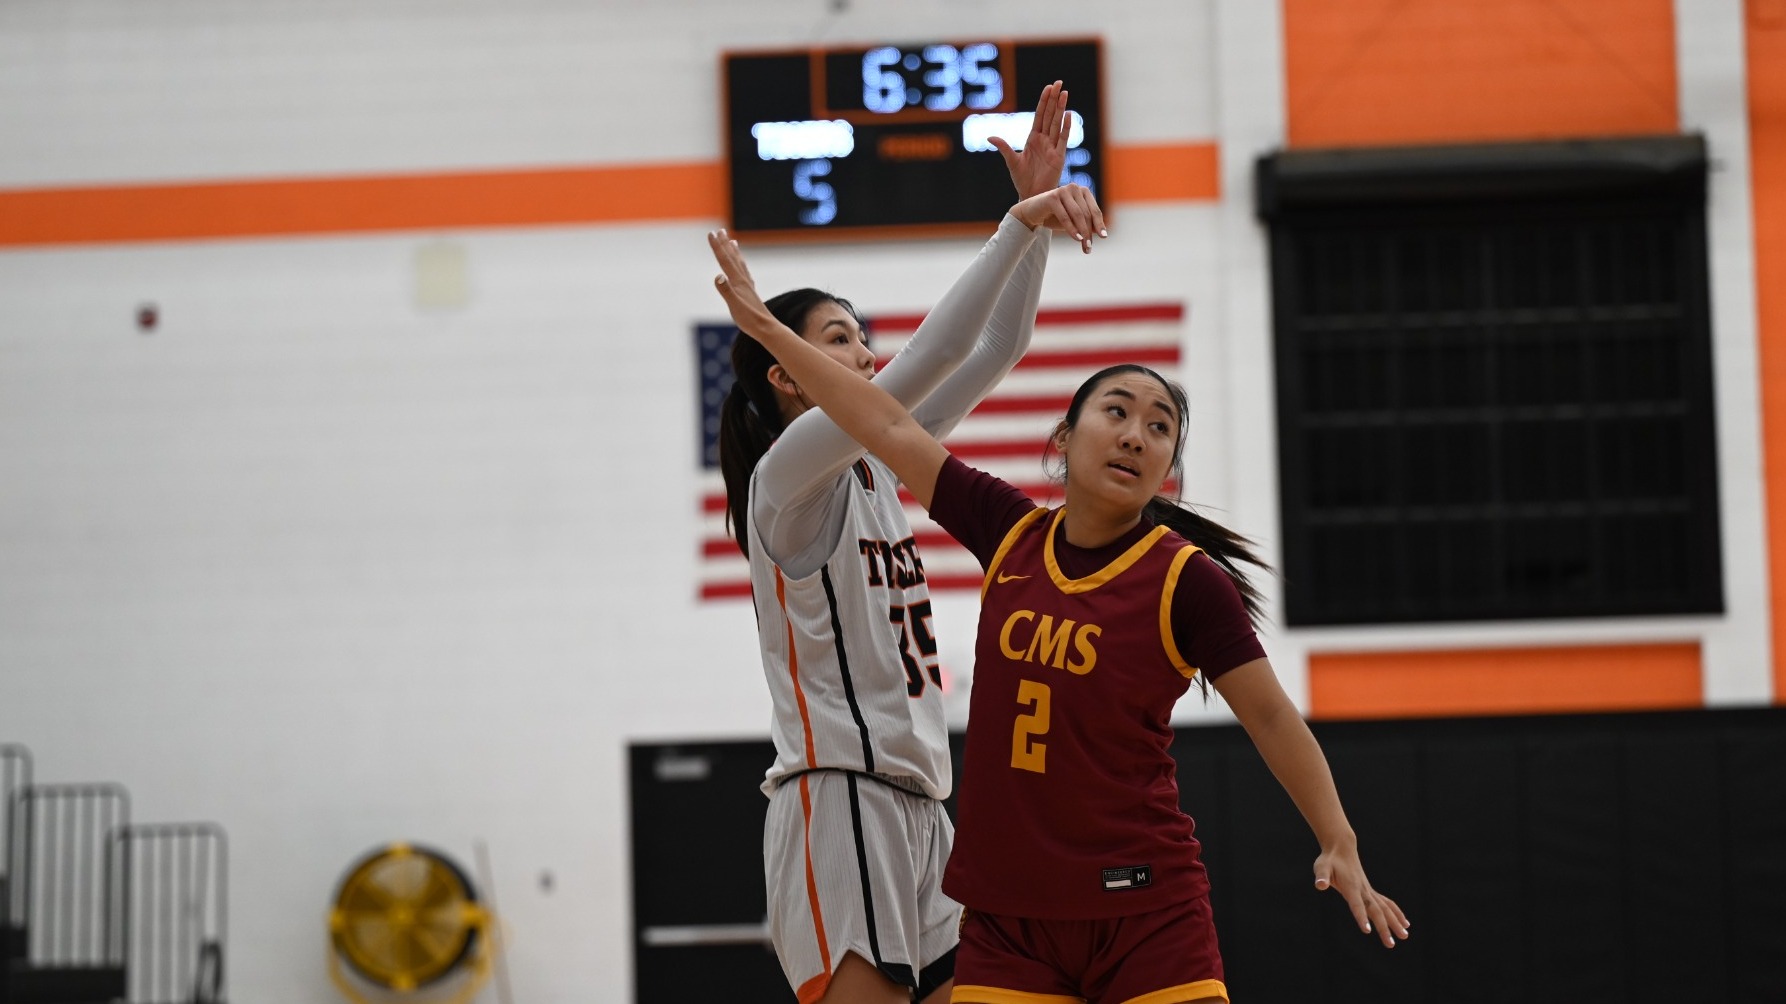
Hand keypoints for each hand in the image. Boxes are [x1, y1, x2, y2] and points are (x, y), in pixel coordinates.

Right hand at [707, 229, 784, 341]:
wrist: (766, 328)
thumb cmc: (750, 319)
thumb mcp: (734, 306)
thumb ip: (726, 291)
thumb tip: (718, 275)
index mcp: (738, 282)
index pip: (724, 261)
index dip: (717, 247)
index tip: (711, 233)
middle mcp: (743, 280)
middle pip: (732, 258)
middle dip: (724, 244)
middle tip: (720, 230)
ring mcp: (747, 286)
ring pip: (739, 264)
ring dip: (734, 252)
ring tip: (733, 242)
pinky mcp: (750, 293)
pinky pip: (744, 274)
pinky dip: (741, 266)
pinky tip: (742, 268)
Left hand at [992, 80, 1070, 200]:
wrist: (1031, 195)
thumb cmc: (1021, 180)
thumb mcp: (1011, 161)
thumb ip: (1003, 147)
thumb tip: (990, 136)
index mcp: (1033, 139)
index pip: (1040, 115)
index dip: (1044, 101)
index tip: (1048, 87)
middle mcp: (1044, 140)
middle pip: (1050, 115)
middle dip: (1054, 99)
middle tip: (1058, 83)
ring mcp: (1053, 147)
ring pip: (1057, 123)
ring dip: (1061, 108)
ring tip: (1065, 93)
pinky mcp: (1059, 157)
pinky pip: (1063, 140)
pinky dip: (1066, 127)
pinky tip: (1068, 115)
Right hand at [1011, 184, 1106, 252]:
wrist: (1032, 213)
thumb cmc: (1054, 216)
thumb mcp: (1073, 221)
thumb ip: (1086, 224)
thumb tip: (1101, 234)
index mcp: (1083, 191)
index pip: (1094, 210)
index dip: (1100, 224)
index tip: (1103, 238)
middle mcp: (1074, 188)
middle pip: (1087, 214)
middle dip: (1089, 232)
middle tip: (1089, 248)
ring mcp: (1063, 190)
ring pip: (1078, 215)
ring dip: (1083, 232)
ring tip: (1085, 246)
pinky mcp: (1052, 197)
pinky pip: (1065, 216)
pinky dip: (1072, 229)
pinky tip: (1077, 239)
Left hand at [1313, 844, 1410, 948]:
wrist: (1342, 848)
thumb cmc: (1329, 860)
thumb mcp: (1321, 866)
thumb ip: (1321, 876)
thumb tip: (1320, 885)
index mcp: (1351, 886)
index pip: (1357, 904)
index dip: (1361, 917)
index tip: (1367, 931)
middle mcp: (1363, 890)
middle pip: (1375, 910)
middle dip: (1384, 927)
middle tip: (1391, 944)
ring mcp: (1369, 890)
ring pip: (1385, 908)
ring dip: (1395, 922)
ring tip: (1405, 936)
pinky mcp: (1371, 891)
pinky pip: (1387, 903)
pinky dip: (1396, 913)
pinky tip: (1405, 924)